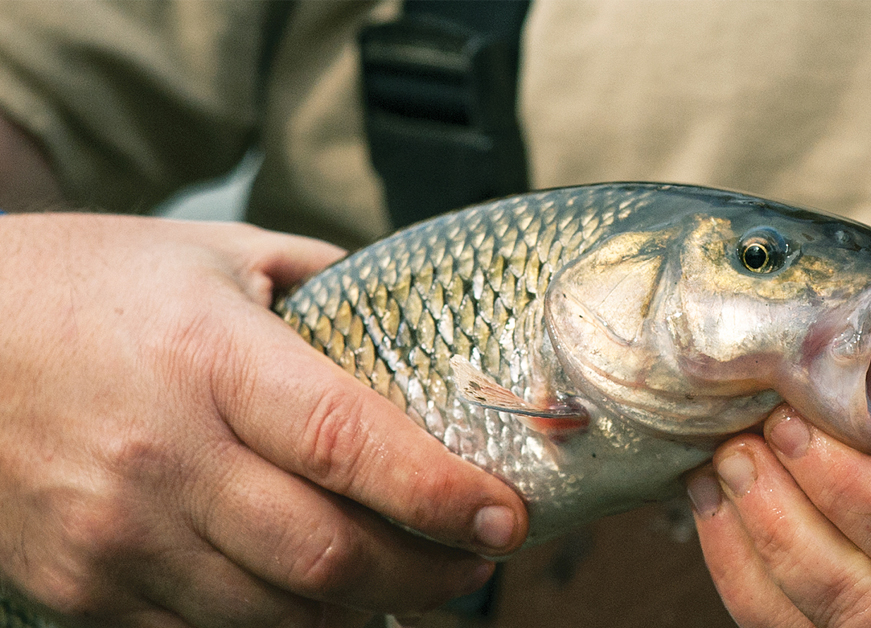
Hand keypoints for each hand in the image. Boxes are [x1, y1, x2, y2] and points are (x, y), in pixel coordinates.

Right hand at [0, 214, 527, 626]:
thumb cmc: (82, 287)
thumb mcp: (210, 255)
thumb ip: (322, 283)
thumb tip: (416, 321)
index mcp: (206, 357)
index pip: (347, 443)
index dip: (441, 493)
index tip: (505, 518)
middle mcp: (161, 457)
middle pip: (329, 556)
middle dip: (427, 573)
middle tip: (474, 558)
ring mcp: (115, 538)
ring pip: (279, 617)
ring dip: (364, 609)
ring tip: (408, 578)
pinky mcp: (80, 592)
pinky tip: (317, 599)